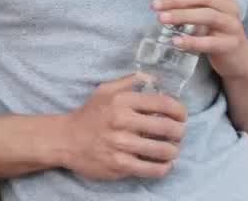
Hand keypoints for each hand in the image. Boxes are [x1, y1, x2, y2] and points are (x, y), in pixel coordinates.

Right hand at [61, 73, 187, 180]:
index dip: (180, 111)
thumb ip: (130, 81)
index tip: (182, 116)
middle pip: (168, 128)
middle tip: (178, 134)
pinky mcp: (120, 165)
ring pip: (164, 151)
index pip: (164, 104)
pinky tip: (163, 164)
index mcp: (122, 101)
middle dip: (179, 132)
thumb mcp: (105, 90)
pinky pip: (153, 169)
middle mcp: (122, 122)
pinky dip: (164, 167)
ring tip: (171, 149)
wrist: (66, 140)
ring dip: (173, 151)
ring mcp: (121, 145)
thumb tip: (154, 77)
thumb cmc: (89, 114)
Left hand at [151, 0, 247, 81]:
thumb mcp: (209, 2)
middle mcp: (230, 7)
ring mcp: (232, 26)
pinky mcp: (230, 46)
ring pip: (207, 16)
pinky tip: (175, 41)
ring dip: (181, 16)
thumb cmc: (216, 26)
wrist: (237, 58)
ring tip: (161, 19)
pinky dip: (192, 42)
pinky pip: (210, 42)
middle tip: (155, 5)